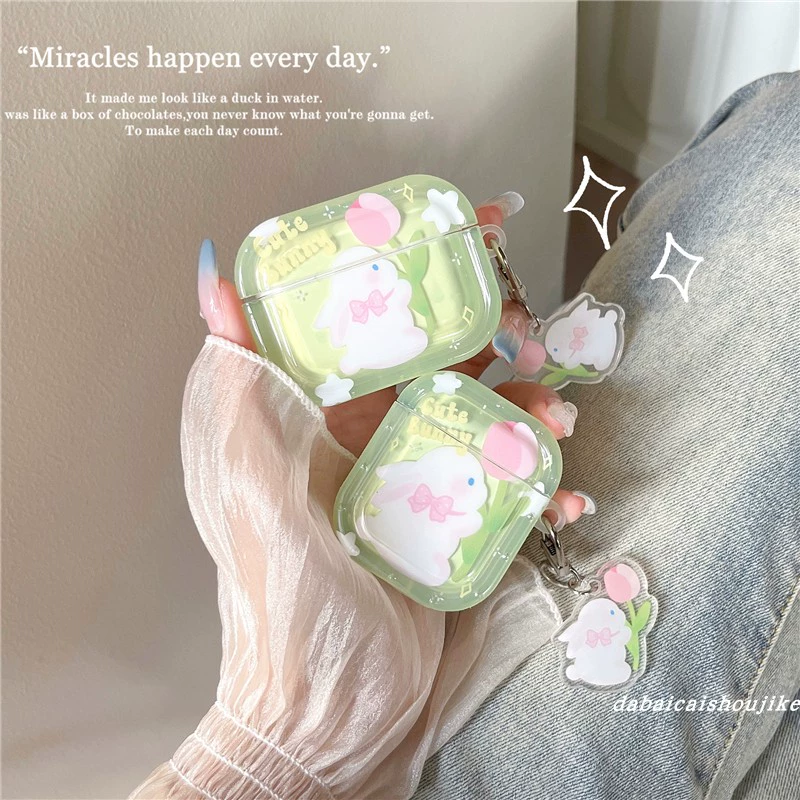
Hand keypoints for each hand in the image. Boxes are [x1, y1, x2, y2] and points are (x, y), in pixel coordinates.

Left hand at [132, 207, 592, 799]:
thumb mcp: (251, 487)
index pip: (374, 317)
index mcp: (318, 414)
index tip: (477, 227)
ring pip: (484, 411)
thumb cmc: (284, 603)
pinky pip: (506, 478)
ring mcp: (416, 474)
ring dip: (531, 404)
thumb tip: (210, 278)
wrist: (330, 712)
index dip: (422, 267)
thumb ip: (238, 386)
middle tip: (533, 333)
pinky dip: (542, 478)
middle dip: (497, 331)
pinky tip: (567, 492)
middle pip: (442, 356)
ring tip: (558, 415)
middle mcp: (368, 434)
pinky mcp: (455, 518)